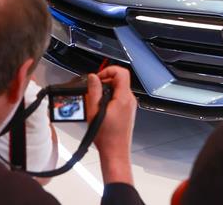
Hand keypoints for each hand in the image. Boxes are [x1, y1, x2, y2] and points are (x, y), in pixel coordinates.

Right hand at [87, 66, 136, 185]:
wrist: (115, 153)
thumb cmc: (107, 137)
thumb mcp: (95, 112)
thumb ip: (94, 91)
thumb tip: (93, 78)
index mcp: (123, 98)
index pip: (121, 73)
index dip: (108, 70)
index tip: (98, 77)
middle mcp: (129, 100)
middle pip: (120, 80)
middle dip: (105, 81)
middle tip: (94, 89)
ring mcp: (130, 106)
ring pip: (119, 89)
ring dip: (106, 90)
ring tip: (95, 100)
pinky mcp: (127, 112)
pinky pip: (119, 98)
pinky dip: (110, 98)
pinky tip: (101, 108)